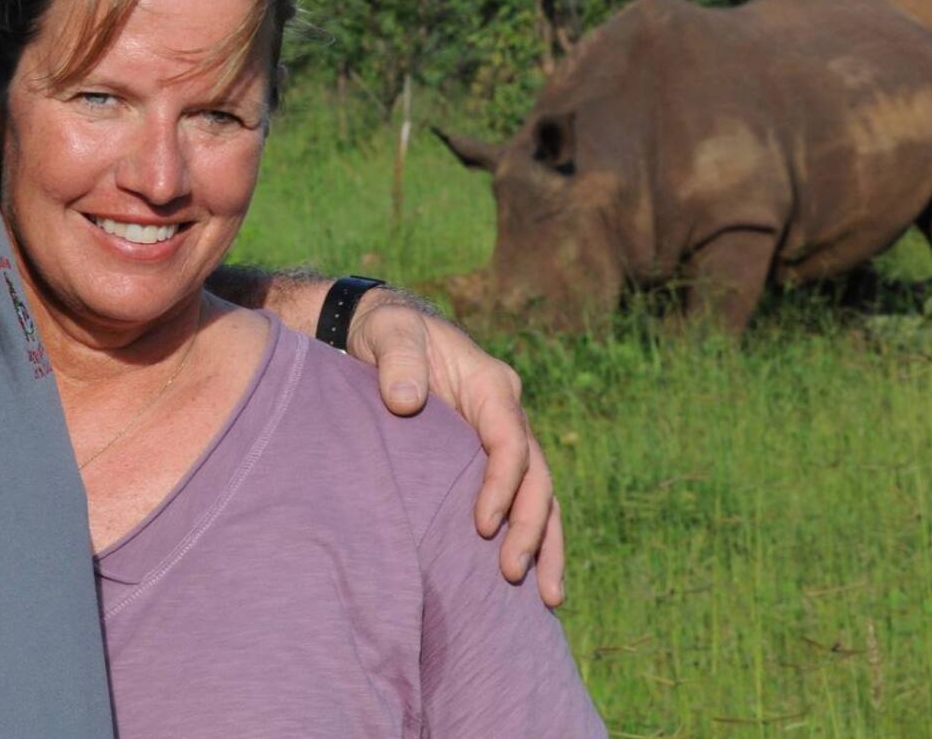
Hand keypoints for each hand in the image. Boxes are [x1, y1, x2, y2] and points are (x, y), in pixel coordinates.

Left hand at [346, 294, 565, 607]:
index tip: (482, 525)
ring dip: (545, 544)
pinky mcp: (487, 457)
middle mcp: (506, 412)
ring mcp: (502, 436)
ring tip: (549, 599)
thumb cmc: (387, 332)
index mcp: (490, 384)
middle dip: (531, 527)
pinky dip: (528, 536)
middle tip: (511, 573)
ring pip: (539, 495)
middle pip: (535, 476)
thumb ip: (398, 362)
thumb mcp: (389, 333)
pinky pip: (518, 499)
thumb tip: (406, 402)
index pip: (510, 440)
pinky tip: (530, 578)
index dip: (502, 484)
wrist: (381, 332)